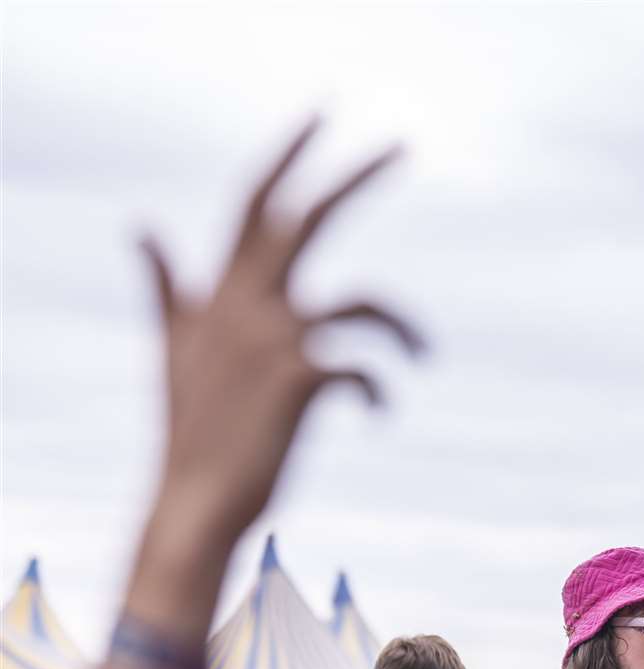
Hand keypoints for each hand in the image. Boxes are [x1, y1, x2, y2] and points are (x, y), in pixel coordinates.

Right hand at [140, 119, 421, 544]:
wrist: (195, 504)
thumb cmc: (192, 430)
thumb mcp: (175, 349)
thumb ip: (167, 289)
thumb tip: (142, 229)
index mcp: (220, 292)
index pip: (253, 202)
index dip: (286, 154)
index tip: (324, 112)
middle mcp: (245, 304)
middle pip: (304, 218)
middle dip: (356, 176)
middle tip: (404, 143)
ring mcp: (272, 340)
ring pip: (363, 300)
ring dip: (405, 325)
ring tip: (424, 352)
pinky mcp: (300, 381)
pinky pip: (363, 367)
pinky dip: (379, 389)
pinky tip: (377, 411)